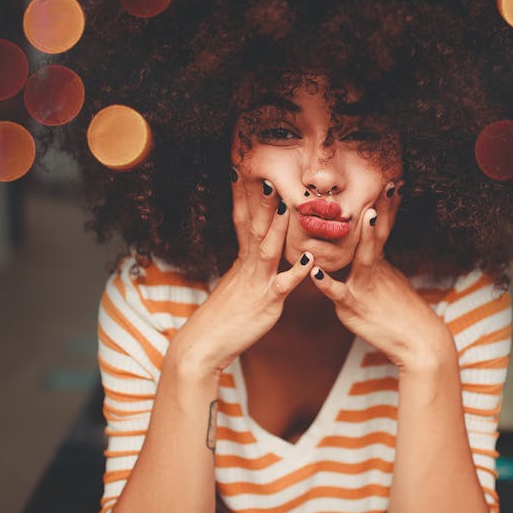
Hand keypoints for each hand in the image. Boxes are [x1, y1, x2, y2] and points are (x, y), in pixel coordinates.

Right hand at [168, 172, 312, 375]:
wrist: (203, 343)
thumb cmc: (221, 318)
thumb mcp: (235, 285)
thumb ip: (247, 268)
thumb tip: (251, 254)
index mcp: (241, 259)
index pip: (242, 219)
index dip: (244, 195)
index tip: (243, 170)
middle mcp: (247, 265)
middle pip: (254, 226)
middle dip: (261, 199)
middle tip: (267, 171)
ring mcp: (257, 282)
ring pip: (268, 248)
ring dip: (278, 226)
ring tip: (287, 202)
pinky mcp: (267, 302)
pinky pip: (283, 286)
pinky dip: (296, 273)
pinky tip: (309, 261)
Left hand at [308, 182, 455, 371]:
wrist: (419, 342)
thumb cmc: (403, 314)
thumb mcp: (392, 283)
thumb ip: (377, 265)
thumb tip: (371, 250)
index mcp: (381, 262)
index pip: (384, 227)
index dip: (389, 205)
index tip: (393, 181)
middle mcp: (374, 269)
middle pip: (378, 235)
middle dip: (383, 209)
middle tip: (388, 183)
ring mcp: (363, 286)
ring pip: (363, 257)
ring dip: (366, 236)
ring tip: (367, 214)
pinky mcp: (352, 306)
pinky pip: (337, 292)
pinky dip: (325, 281)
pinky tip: (313, 270)